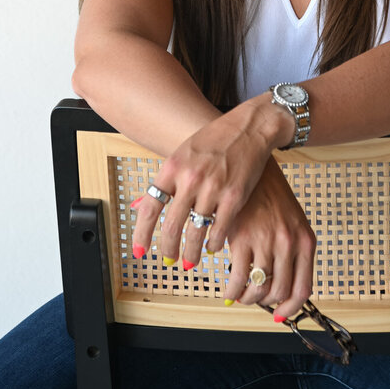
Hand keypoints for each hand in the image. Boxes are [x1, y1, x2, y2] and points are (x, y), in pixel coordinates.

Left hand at [130, 99, 287, 269]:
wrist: (249, 127)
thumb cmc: (216, 139)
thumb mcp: (184, 152)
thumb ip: (167, 179)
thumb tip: (142, 206)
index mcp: (173, 167)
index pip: (150, 207)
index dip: (142, 234)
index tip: (140, 251)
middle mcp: (190, 179)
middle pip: (171, 227)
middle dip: (168, 249)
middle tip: (169, 260)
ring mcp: (212, 189)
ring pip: (195, 233)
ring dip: (190, 253)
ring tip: (190, 261)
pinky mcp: (234, 197)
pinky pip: (218, 231)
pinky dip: (214, 243)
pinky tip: (212, 246)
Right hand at [222, 157, 315, 320]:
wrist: (252, 163)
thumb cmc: (270, 191)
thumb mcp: (291, 218)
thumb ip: (290, 248)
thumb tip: (281, 281)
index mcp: (305, 240)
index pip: (303, 289)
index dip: (290, 308)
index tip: (279, 315)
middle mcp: (288, 243)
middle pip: (278, 292)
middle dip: (263, 302)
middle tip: (253, 298)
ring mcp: (266, 241)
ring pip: (257, 289)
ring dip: (246, 297)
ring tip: (238, 292)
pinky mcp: (242, 238)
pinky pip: (237, 278)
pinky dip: (231, 289)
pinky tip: (227, 284)